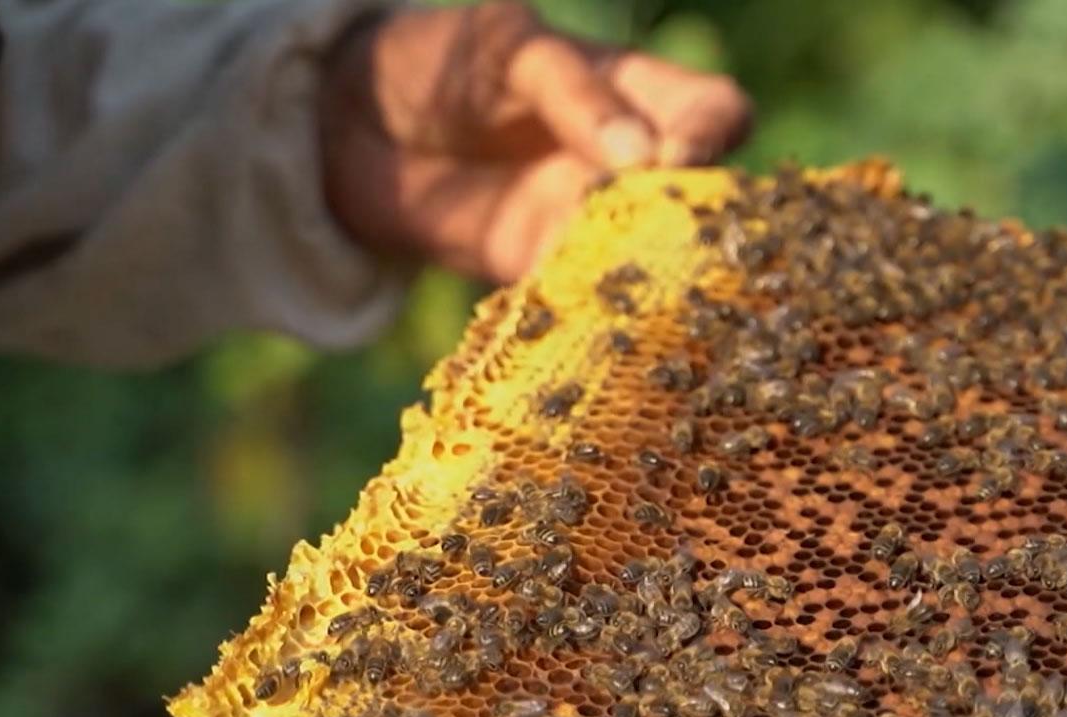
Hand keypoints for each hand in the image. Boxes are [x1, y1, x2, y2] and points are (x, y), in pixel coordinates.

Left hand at [319, 1, 753, 281]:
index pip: (716, 113)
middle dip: (694, 224)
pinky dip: (588, 310)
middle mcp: (632, 168)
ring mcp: (592, 226)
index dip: (715, 133)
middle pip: (701, 202)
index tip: (677, 155)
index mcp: (640, 93)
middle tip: (654, 231)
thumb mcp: (509, 51)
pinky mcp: (543, 275)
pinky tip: (578, 316)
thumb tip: (646, 156)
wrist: (351, 122)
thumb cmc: (444, 61)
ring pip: (652, 262)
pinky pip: (586, 299)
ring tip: (618, 280)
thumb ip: (575, 94)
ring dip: (647, 278)